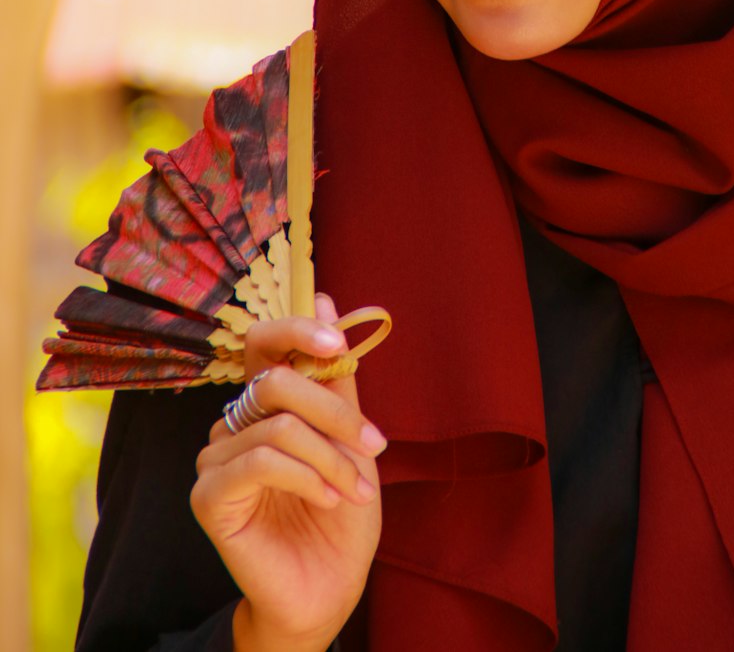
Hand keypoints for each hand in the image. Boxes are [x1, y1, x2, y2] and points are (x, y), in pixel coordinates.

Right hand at [190, 293, 385, 650]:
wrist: (331, 586)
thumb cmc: (340, 510)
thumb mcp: (350, 435)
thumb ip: (335, 375)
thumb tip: (326, 299)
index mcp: (265, 402)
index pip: (264, 341)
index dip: (297, 330)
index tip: (336, 342)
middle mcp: (233, 423)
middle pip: (276, 381)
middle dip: (333, 412)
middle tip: (374, 445)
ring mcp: (215, 459)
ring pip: (277, 425)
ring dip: (329, 457)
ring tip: (356, 489)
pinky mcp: (208, 496)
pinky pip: (259, 461)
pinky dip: (305, 476)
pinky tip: (328, 498)